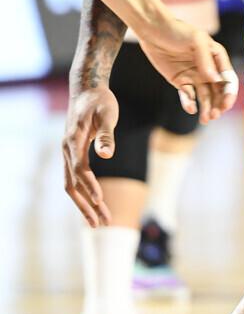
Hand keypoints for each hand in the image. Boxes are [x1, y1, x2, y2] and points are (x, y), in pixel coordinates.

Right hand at [62, 86, 118, 226]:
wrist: (86, 90)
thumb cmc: (100, 101)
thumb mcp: (107, 113)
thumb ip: (107, 134)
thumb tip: (107, 154)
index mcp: (74, 140)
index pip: (80, 169)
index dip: (90, 186)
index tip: (100, 201)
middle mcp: (66, 149)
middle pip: (73, 184)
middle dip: (87, 205)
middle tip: (102, 223)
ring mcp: (67, 153)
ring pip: (71, 185)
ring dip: (85, 204)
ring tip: (101, 222)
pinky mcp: (72, 155)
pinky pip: (74, 179)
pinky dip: (83, 194)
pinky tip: (95, 204)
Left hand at [137, 19, 238, 123]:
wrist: (153, 31)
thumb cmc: (178, 31)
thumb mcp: (196, 40)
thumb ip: (206, 60)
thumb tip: (216, 80)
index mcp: (217, 58)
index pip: (228, 79)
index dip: (229, 93)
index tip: (225, 105)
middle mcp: (209, 69)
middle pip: (218, 91)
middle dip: (219, 105)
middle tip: (214, 115)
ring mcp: (195, 76)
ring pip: (205, 97)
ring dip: (207, 108)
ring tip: (205, 119)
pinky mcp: (181, 82)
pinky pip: (188, 96)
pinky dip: (190, 104)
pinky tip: (191, 108)